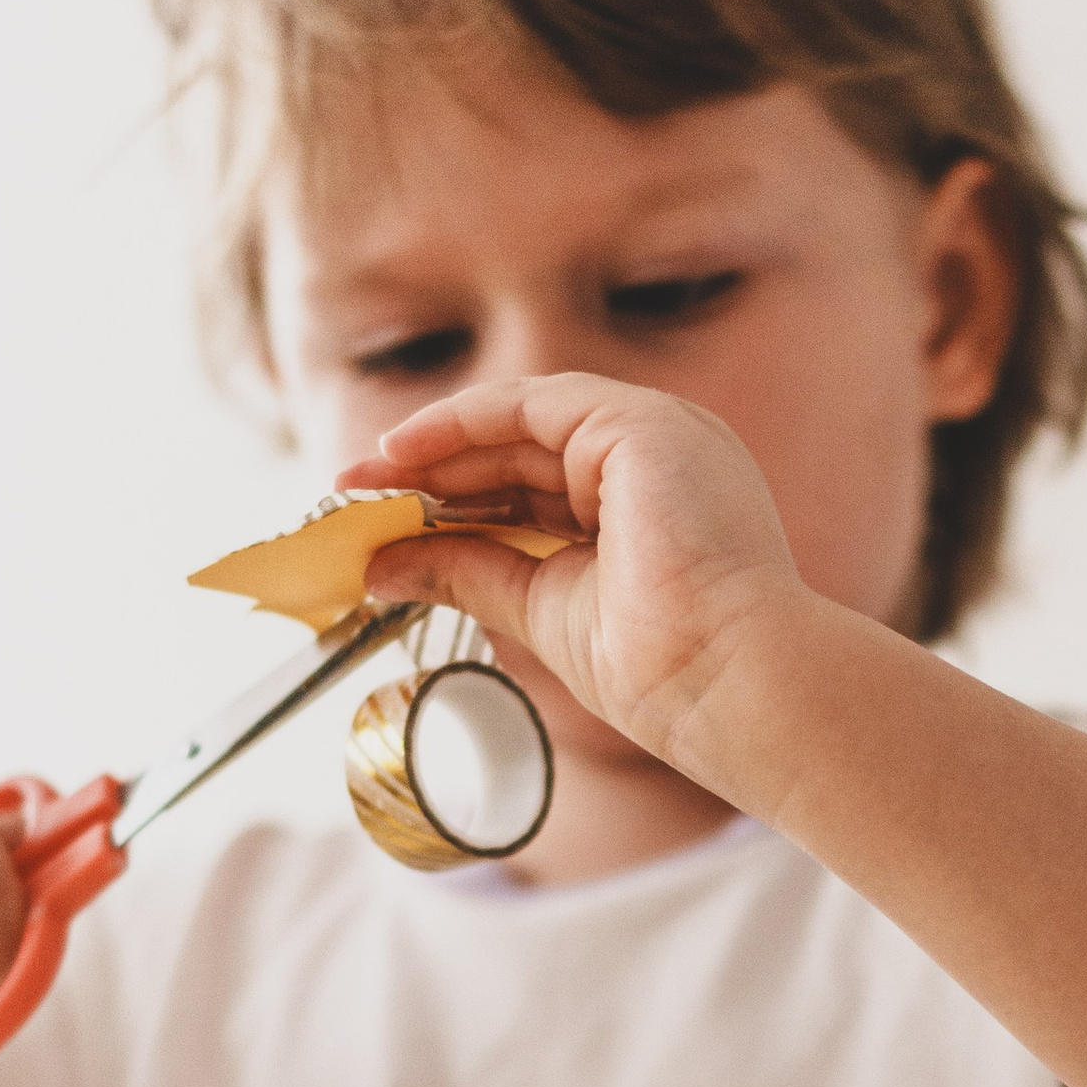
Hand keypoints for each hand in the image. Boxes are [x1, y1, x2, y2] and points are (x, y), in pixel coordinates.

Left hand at [346, 375, 803, 785]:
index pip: (536, 487)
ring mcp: (658, 433)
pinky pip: (531, 401)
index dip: (454, 499)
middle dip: (430, 471)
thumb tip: (385, 567)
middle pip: (521, 450)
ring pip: (521, 422)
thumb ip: (472, 572)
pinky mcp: (641, 423)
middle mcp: (663, 459)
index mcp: (655, 506)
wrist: (733, 686)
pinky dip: (462, 421)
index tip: (384, 520)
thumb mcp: (543, 609)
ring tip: (363, 479)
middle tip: (352, 493)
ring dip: (435, 449)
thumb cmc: (669, 672)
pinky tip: (406, 451)